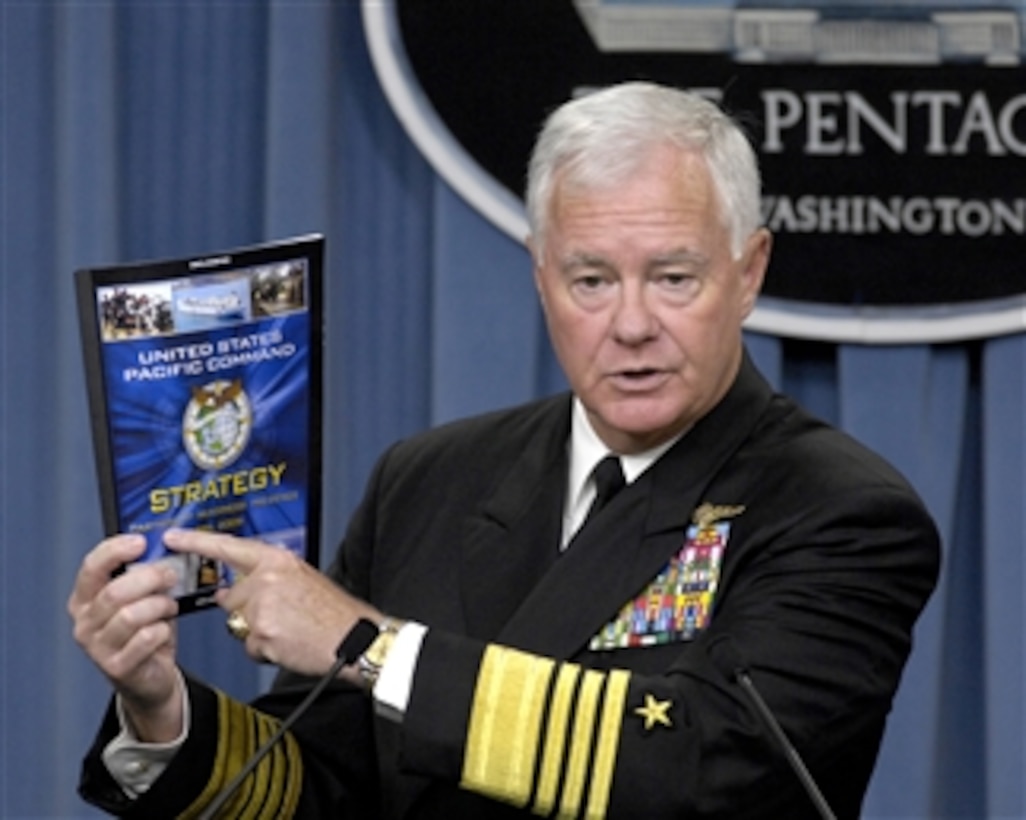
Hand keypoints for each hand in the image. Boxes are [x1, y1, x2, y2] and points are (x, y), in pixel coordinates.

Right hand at [68, 534, 183, 741]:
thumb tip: (161, 550)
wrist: (151, 677)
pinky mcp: (117, 667)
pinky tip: (164, 629)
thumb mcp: (140, 598)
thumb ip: (143, 576)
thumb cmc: (145, 631)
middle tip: (170, 575)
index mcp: (84, 599)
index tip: (141, 542)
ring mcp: (97, 648)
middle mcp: (84, 623)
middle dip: (149, 578)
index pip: (91, 567)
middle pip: (115, 591)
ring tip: (168, 606)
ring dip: (159, 605)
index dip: (115, 551)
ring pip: (131, 615)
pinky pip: (146, 638)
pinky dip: (162, 629)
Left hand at [163, 529, 380, 680]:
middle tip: (283, 618)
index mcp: (277, 560)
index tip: (173, 538)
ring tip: (292, 631)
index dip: (197, 542)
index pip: (228, 547)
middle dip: (249, 613)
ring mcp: (262, 605)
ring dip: (259, 633)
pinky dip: (267, 650)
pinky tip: (290, 644)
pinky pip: (250, 646)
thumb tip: (232, 592)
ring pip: (240, 624)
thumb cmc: (335, 614)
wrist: (356, 639)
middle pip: (232, 598)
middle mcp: (267, 578)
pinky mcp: (262, 632)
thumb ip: (266, 580)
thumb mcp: (303, 581)